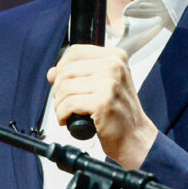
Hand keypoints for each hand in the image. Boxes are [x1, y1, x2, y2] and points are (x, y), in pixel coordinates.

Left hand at [47, 44, 157, 168]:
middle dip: (58, 89)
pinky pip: (68, 104)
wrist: (135, 137)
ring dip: (59, 104)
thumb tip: (52, 73)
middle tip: (64, 102)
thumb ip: (78, 74)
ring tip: (67, 112)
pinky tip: (68, 119)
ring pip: (65, 87)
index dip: (62, 66)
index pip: (75, 51)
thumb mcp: (103, 85)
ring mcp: (109, 84)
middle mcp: (114, 66)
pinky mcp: (102, 102)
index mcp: (115, 57)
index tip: (62, 80)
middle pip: (67, 70)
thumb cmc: (120, 112)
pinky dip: (62, 114)